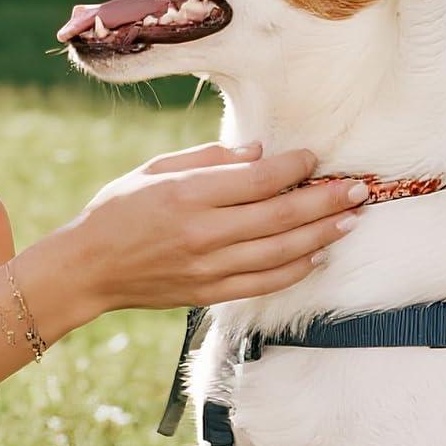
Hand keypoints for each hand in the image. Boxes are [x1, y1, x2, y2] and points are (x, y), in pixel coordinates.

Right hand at [65, 140, 368, 314]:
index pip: (259, 179)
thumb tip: (259, 153)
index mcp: (187, 194)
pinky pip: (264, 283)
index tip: (314, 158)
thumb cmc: (117, 211)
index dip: (295, 167)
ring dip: (321, 234)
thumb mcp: (153, 170)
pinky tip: (317, 255)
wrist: (87, 268)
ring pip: (281, 251)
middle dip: (326, 199)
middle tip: (358, 189)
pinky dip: (295, 270)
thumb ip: (207, 159)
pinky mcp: (208, 291)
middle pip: (281, 214)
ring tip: (350, 219)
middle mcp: (202, 231)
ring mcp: (207, 266)